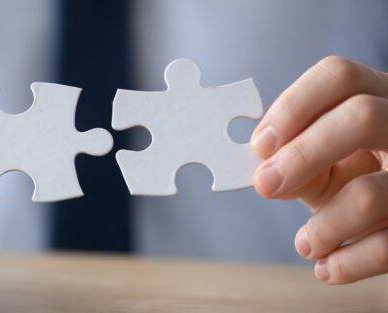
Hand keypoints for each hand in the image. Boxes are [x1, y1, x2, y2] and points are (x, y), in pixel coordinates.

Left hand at [252, 56, 387, 283]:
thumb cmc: (356, 180)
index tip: (260, 145)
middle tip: (265, 186)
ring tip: (305, 244)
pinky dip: (348, 264)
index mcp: (378, 97)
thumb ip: (295, 161)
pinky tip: (327, 268)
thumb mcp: (326, 165)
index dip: (292, 107)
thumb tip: (264, 172)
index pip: (337, 76)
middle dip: (302, 155)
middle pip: (362, 116)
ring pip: (371, 193)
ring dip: (323, 225)